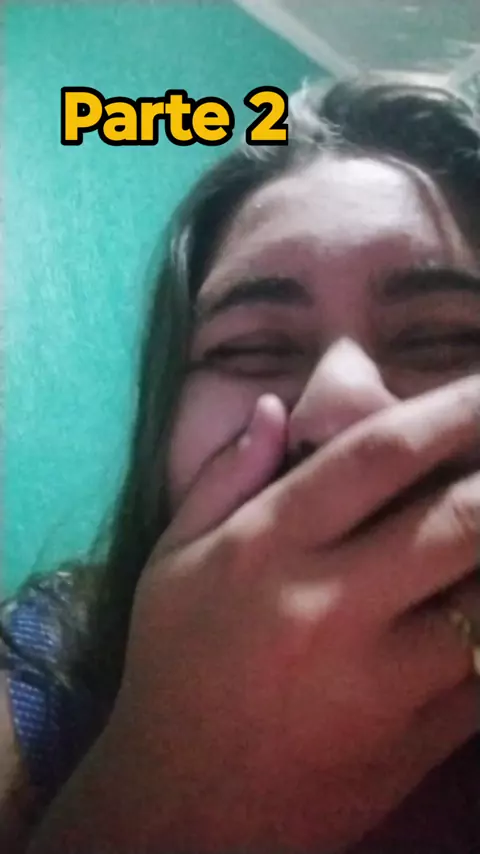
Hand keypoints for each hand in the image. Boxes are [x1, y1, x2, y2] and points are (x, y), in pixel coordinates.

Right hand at [33, 377, 479, 853]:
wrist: (185, 808)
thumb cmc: (175, 668)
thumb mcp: (171, 563)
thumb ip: (222, 479)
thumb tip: (274, 408)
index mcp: (268, 549)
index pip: (376, 457)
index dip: (449, 409)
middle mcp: (331, 604)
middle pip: (458, 518)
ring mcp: (383, 678)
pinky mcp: (419, 739)